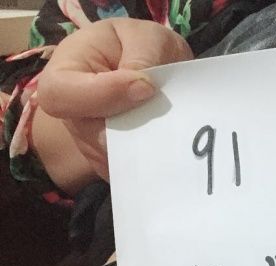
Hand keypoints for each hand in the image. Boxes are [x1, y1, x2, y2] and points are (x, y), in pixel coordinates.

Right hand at [37, 18, 192, 180]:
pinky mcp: (115, 166)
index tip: (145, 88)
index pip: (62, 95)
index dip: (102, 97)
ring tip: (170, 128)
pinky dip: (152, 164)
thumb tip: (141, 89)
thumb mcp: (146, 38)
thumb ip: (142, 58)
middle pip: (93, 138)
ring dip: (147, 149)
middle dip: (134, 131)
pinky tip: (168, 147)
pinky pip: (131, 175)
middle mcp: (74, 115)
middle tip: (165, 117)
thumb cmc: (142, 48)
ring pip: (116, 161)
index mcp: (67, 71)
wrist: (153, 73)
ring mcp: (93, 146)